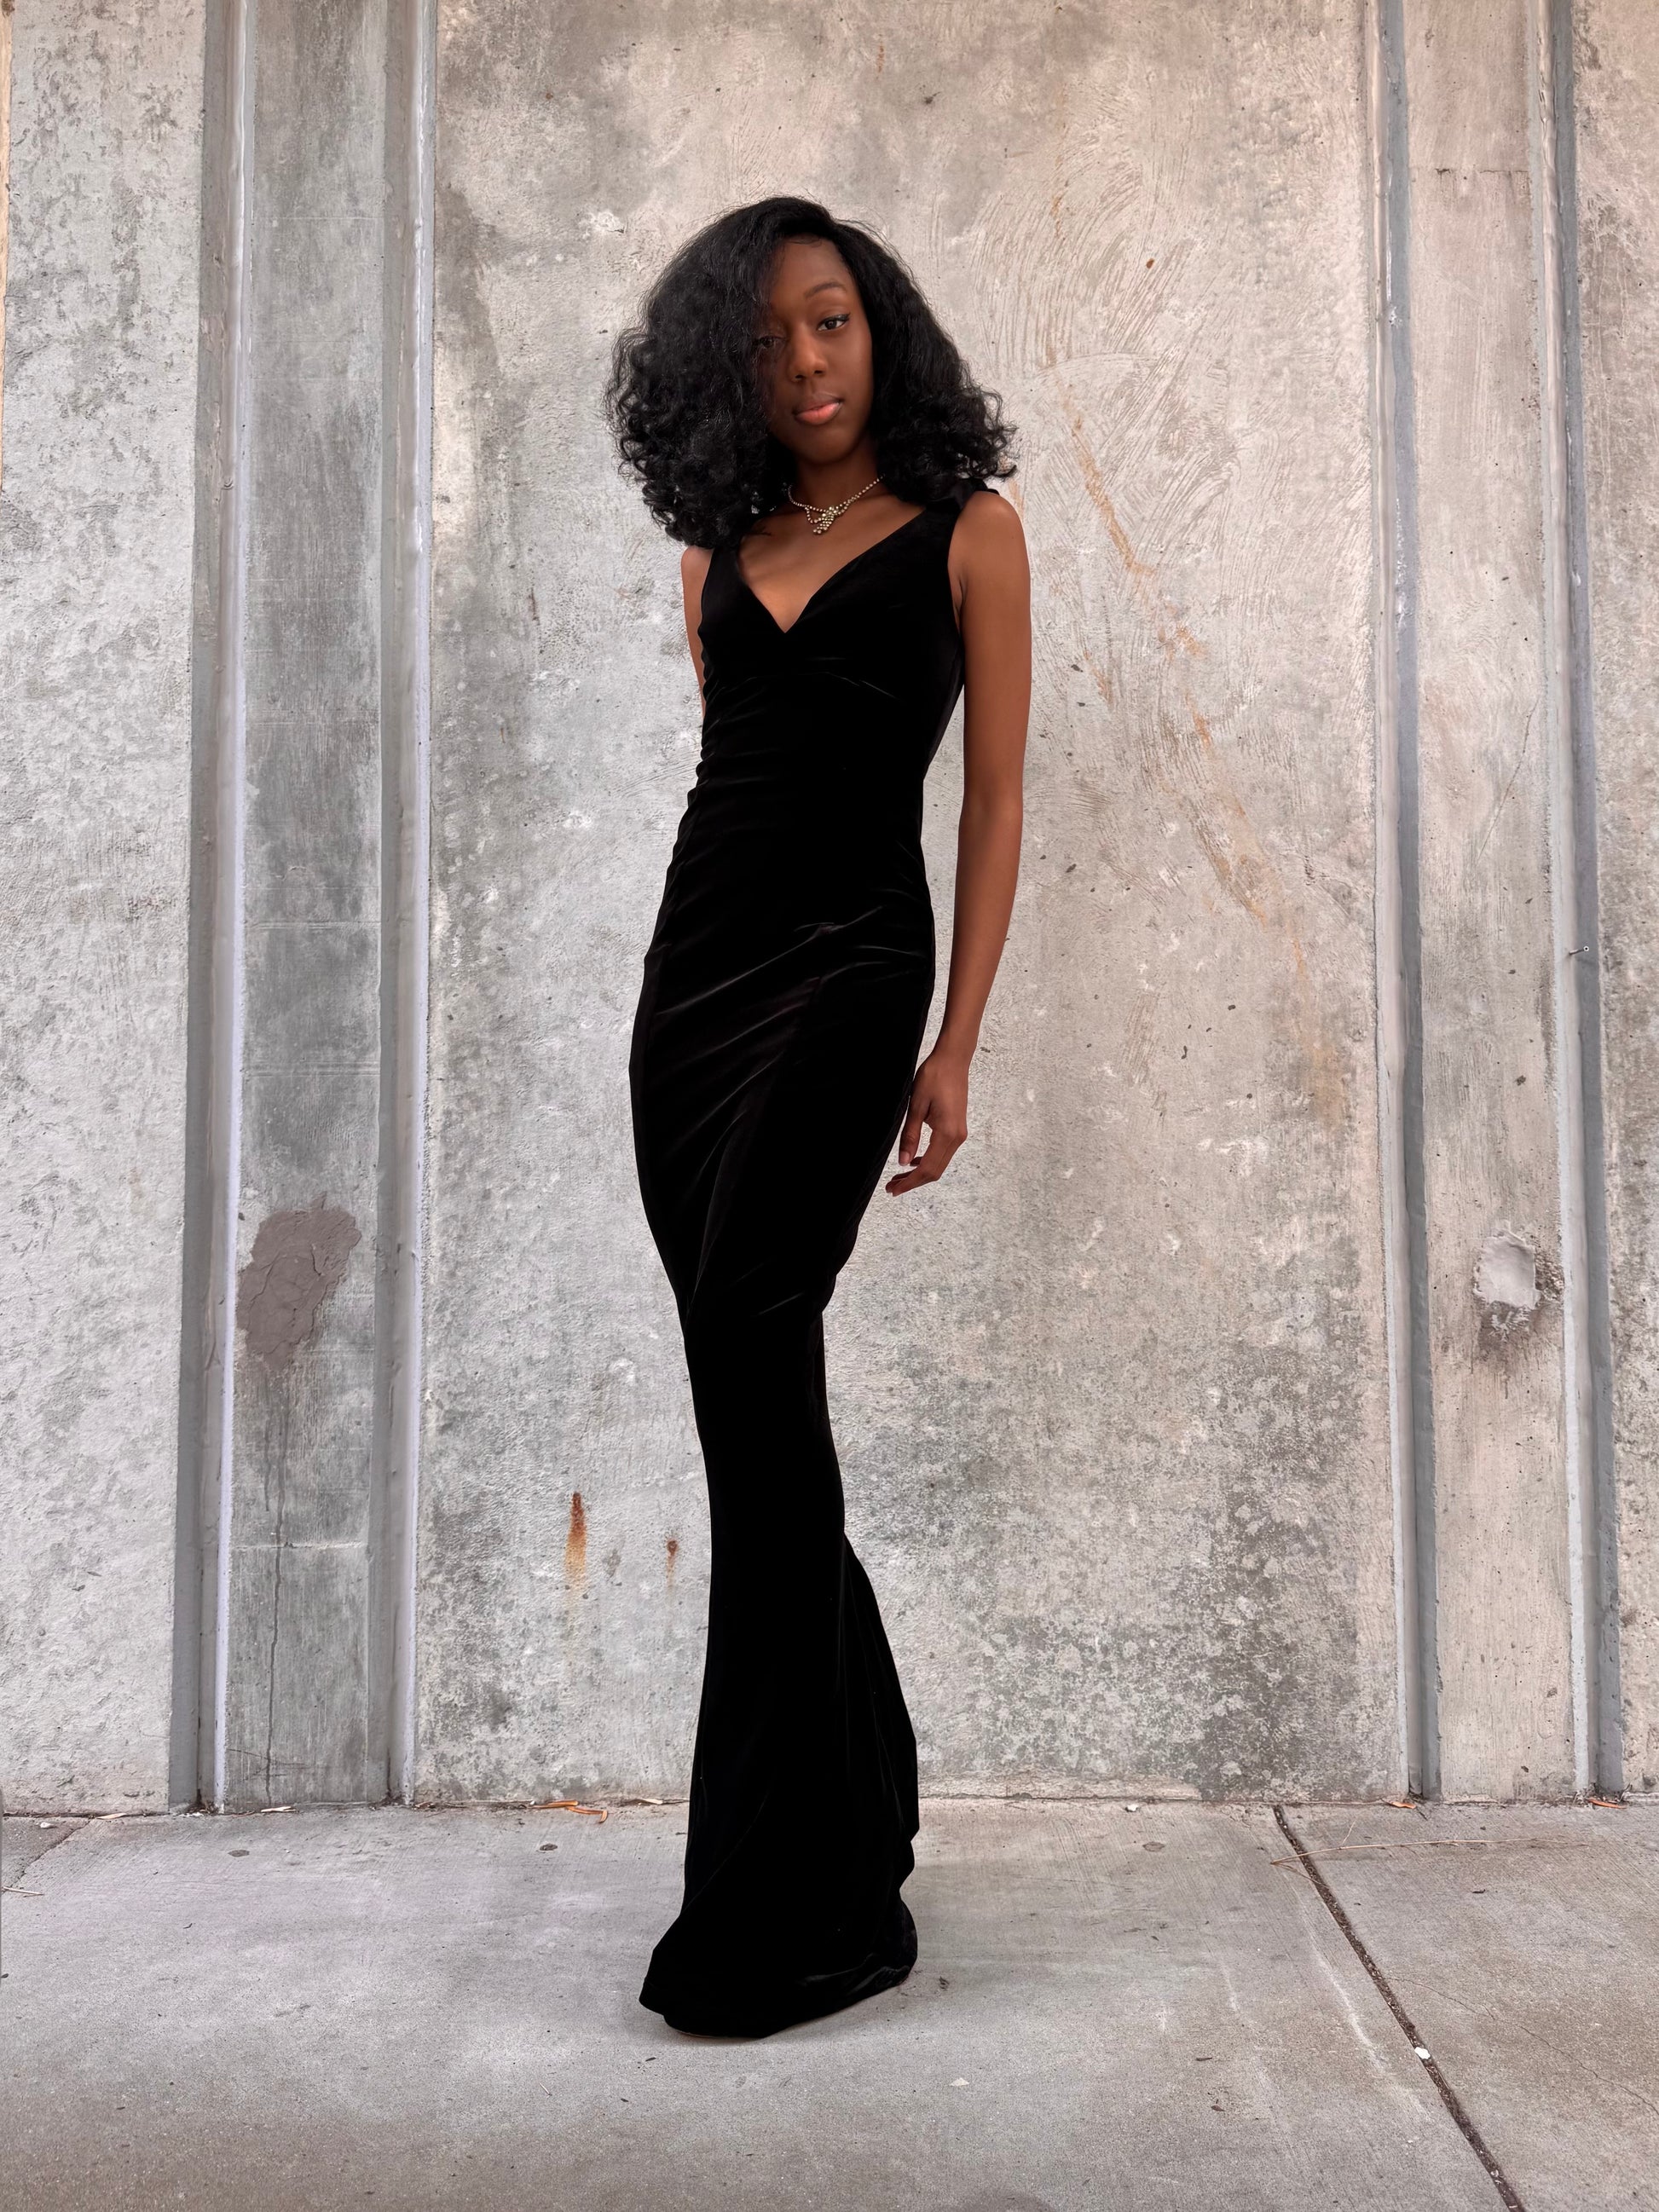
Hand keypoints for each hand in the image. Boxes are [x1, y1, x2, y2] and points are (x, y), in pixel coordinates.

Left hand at [885, 1046, 969, 1194]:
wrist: (953, 1060)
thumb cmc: (934, 1077)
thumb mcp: (916, 1106)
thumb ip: (910, 1135)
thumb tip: (903, 1162)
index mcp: (947, 1133)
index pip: (927, 1168)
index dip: (910, 1182)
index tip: (893, 1190)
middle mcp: (957, 1137)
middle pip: (935, 1171)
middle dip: (913, 1182)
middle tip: (891, 1188)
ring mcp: (959, 1134)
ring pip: (939, 1163)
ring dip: (919, 1173)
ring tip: (898, 1177)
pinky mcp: (957, 1129)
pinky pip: (942, 1152)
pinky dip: (927, 1161)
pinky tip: (913, 1160)